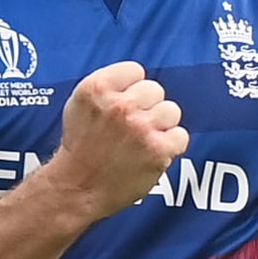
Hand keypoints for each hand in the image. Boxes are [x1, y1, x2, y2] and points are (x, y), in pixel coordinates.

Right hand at [50, 61, 189, 218]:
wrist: (77, 188)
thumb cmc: (80, 147)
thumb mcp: (80, 104)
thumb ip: (108, 86)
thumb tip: (136, 78)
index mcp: (97, 88)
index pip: (136, 70)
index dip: (132, 88)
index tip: (125, 104)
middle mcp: (120, 105)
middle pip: (155, 89)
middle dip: (146, 107)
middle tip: (132, 127)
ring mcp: (140, 127)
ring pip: (171, 110)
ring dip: (161, 125)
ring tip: (143, 140)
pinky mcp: (158, 150)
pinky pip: (180, 136)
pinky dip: (170, 146)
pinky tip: (152, 153)